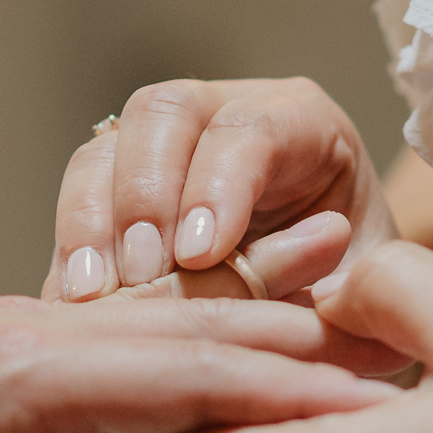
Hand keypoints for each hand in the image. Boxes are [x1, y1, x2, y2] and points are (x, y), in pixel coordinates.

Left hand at [0, 295, 398, 432]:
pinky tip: (238, 375)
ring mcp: (12, 338)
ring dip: (256, 342)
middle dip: (301, 352)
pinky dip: (198, 352)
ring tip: (359, 357)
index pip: (189, 376)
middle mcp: (26, 337)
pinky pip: (125, 342)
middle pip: (193, 332)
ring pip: (162, 327)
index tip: (388, 417)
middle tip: (413, 369)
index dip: (291, 399)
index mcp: (18, 380)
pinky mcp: (0, 360)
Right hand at [45, 78, 395, 300]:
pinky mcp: (116, 193)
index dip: (220, 184)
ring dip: (93, 219)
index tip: (201, 255)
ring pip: (107, 147)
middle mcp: (227, 116)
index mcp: (307, 125)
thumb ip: (335, 286)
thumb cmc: (352, 300)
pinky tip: (77, 300)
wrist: (323, 319)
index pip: (252, 127)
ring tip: (95, 293)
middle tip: (143, 272)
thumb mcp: (359, 297)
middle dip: (146, 192)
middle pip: (166, 113)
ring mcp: (163, 149)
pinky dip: (72, 246)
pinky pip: (78, 197)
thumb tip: (318, 272)